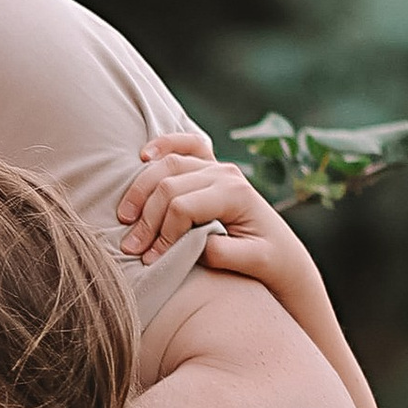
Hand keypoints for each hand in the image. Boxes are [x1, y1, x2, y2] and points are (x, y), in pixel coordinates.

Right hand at [120, 130, 313, 285]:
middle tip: (131, 248)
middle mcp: (225, 174)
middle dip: (146, 219)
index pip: (183, 207)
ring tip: (124, 218)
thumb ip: (225, 254)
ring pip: (167, 166)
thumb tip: (193, 245)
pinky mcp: (211, 167)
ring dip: (140, 191)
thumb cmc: (270, 260)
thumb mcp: (255, 262)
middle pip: (169, 186)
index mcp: (236, 194)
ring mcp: (217, 166)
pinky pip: (186, 145)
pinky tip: (143, 157)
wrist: (283, 253)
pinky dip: (163, 145)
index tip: (152, 259)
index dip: (163, 234)